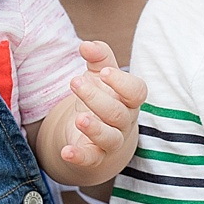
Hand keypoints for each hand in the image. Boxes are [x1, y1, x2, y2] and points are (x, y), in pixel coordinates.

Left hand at [58, 41, 146, 170]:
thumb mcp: (101, 76)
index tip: (104, 72)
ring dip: (95, 128)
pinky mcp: (96, 157)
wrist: (97, 136)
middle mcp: (124, 122)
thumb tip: (86, 45)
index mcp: (129, 100)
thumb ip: (98, 57)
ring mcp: (112, 142)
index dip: (122, 83)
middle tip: (75, 82)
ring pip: (109, 137)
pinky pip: (91, 159)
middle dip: (97, 98)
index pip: (137, 92)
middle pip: (117, 113)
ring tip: (79, 118)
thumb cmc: (103, 98)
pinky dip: (79, 156)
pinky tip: (66, 151)